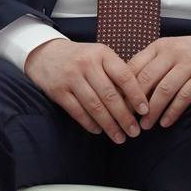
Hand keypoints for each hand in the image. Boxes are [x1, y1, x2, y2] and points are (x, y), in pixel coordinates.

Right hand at [24, 38, 149, 143]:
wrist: (45, 54)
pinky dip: (89, 123)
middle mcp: (86, 63)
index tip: (145, 111)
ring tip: (119, 137)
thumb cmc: (80, 58)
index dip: (136, 95)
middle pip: (110, 95)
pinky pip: (77, 111)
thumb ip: (116, 72)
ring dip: (109, 125)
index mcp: (102, 54)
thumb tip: (138, 100)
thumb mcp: (99, 56)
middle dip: (124, 117)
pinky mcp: (57, 90)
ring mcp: (70, 77)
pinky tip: (99, 131)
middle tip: (134, 132)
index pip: (124, 76)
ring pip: (94, 106)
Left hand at [128, 34, 190, 127]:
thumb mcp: (170, 50)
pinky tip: (165, 123)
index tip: (115, 105)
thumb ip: (152, 63)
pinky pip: (184, 97)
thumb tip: (127, 86)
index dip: (122, 87)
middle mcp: (171, 53)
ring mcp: (188, 64)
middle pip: (145, 80)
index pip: (133, 66)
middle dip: (134, 103)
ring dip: (152, 111)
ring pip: (163, 90)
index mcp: (159, 46)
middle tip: (126, 120)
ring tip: (144, 126)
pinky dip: (173, 112)